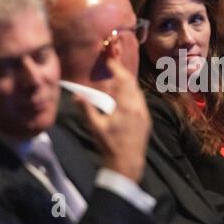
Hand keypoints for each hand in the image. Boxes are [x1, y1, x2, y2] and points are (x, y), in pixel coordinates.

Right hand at [76, 58, 151, 182]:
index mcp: (127, 106)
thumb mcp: (96, 127)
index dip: (117, 69)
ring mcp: (144, 114)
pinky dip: (133, 94)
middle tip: (113, 68)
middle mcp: (138, 107)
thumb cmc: (110, 145)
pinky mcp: (146, 120)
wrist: (127, 162)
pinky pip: (141, 101)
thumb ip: (87, 109)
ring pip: (138, 93)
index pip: (124, 80)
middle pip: (132, 84)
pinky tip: (126, 98)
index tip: (110, 61)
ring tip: (118, 81)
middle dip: (123, 74)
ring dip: (128, 85)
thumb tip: (76, 95)